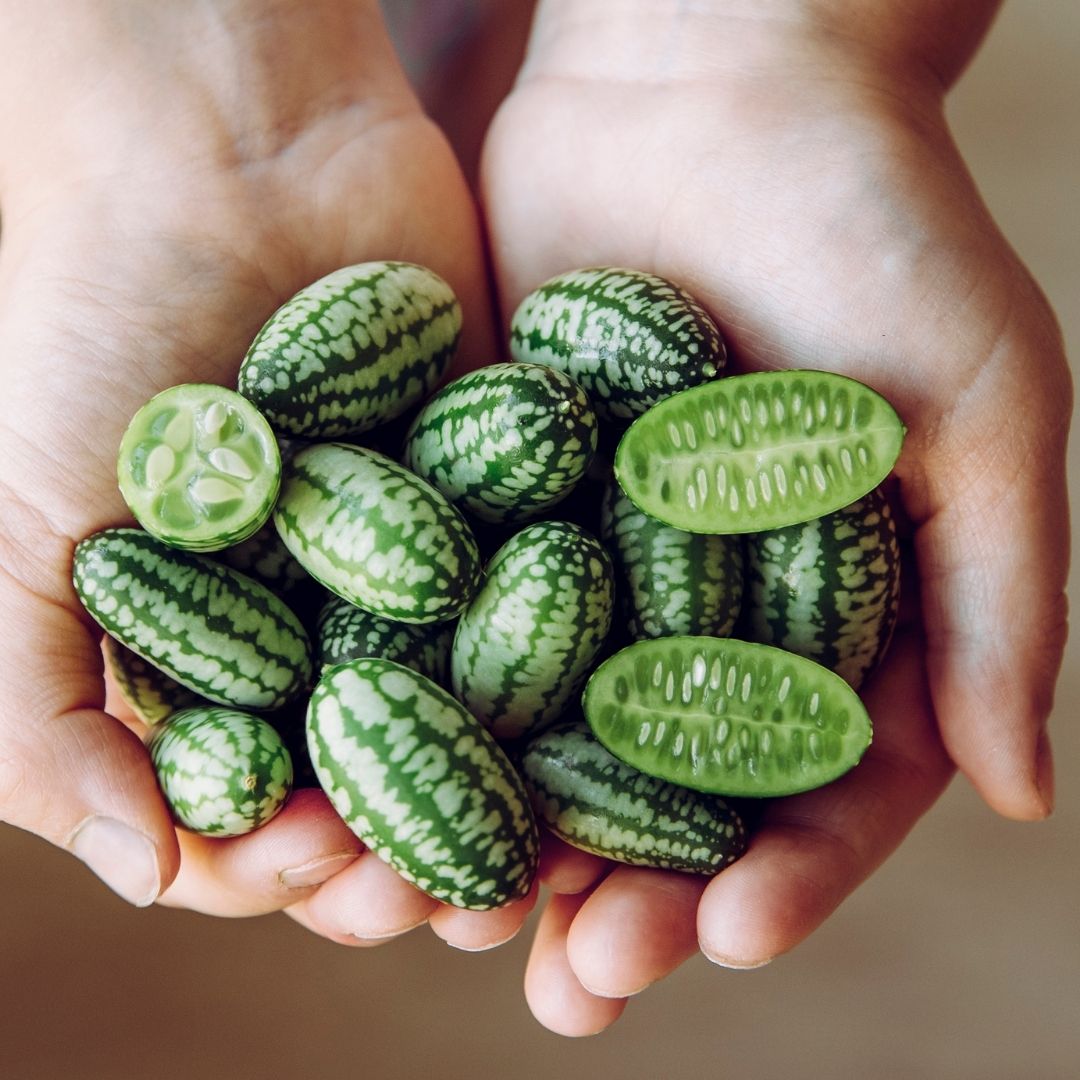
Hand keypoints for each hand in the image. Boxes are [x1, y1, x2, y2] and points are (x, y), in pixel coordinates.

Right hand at [0, 0, 536, 949]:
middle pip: (379, 785)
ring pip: (479, 719)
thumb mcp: (18, 532)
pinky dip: (579, 674)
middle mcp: (319, 622)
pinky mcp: (505, 496)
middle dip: (411, 855)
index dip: (281, 863)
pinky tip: (617, 729)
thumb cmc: (89, 329)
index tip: (317, 862)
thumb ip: (38, 716)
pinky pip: (551, 605)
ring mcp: (421, 563)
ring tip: (558, 851)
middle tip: (458, 894)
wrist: (225, 152)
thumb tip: (144, 875)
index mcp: (206, 654)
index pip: (250, 811)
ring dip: (514, 796)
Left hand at [481, 0, 1070, 1032]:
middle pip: (671, 787)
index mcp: (840, 607)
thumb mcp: (981, 409)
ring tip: (458, 930)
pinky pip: (459, 619)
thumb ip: (1000, 601)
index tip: (728, 941)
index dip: (785, 873)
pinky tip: (379, 781)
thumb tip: (1018, 794)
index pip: (818, 779)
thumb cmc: (880, 224)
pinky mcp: (498, 494)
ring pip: (551, 728)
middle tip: (579, 990)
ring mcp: (597, 556)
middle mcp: (712, 602)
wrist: (719, 84)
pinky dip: (425, 703)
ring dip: (510, 833)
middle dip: (631, 892)